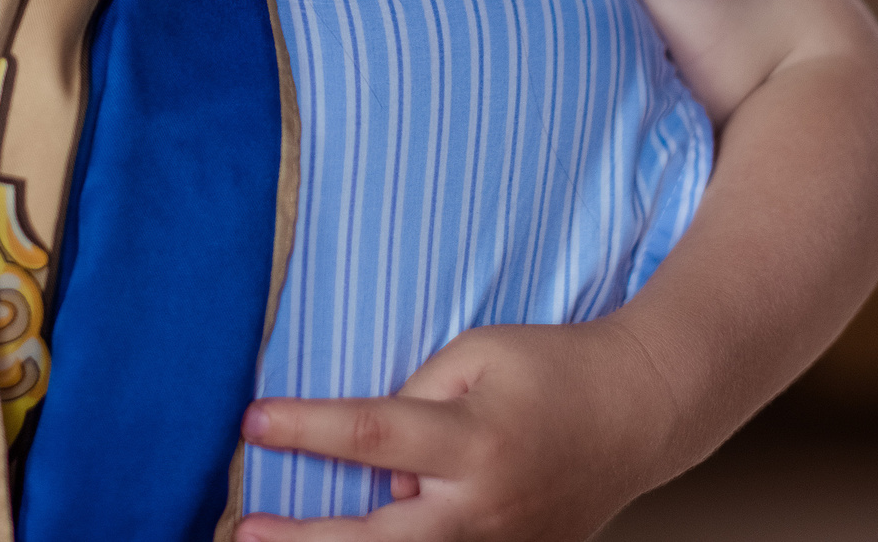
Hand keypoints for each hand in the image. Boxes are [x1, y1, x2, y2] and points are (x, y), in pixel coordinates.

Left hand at [234, 319, 679, 541]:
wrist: (636, 413)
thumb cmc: (550, 370)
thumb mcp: (475, 354)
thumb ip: (413, 400)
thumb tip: (368, 462)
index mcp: (473, 440)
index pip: (371, 437)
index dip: (305, 430)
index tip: (251, 422)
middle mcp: (482, 507)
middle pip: (377, 539)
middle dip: (305, 540)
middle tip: (242, 530)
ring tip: (275, 541)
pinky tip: (342, 539)